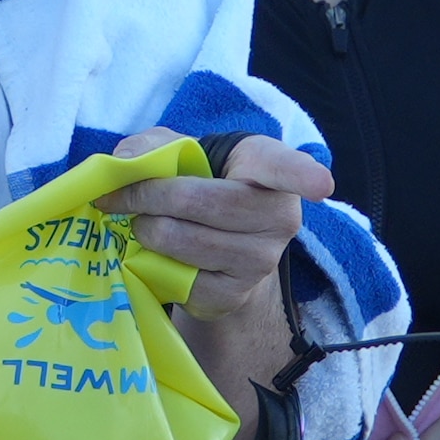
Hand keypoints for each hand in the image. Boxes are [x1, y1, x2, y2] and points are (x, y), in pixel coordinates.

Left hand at [98, 129, 331, 379]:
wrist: (217, 242)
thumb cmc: (202, 182)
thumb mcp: (183, 152)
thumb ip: (153, 145)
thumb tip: (124, 162)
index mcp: (268, 168)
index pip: (287, 169)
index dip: (302, 175)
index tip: (321, 184)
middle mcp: (278, 216)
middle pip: (205, 202)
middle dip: (150, 197)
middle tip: (119, 197)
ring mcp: (261, 260)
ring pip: (187, 241)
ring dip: (147, 230)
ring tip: (141, 223)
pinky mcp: (235, 294)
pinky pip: (182, 278)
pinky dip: (154, 262)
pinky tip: (156, 254)